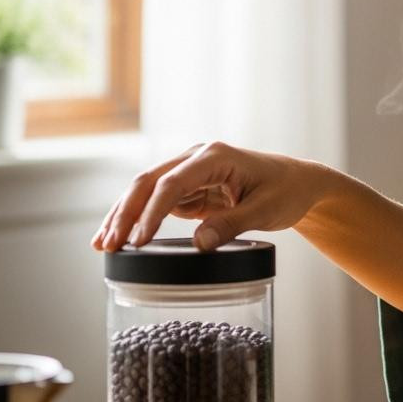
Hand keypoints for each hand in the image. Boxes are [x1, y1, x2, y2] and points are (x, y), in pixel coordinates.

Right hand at [91, 141, 334, 251]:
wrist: (300, 184)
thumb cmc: (288, 191)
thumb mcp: (266, 210)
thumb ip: (232, 224)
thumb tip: (198, 245)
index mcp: (215, 156)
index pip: (173, 182)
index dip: (152, 212)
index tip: (137, 240)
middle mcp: (197, 157)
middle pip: (149, 182)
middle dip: (126, 213)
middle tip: (108, 245)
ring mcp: (191, 170)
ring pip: (147, 191)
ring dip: (125, 216)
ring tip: (102, 245)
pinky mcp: (191, 186)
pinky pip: (159, 201)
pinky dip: (140, 218)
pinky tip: (123, 238)